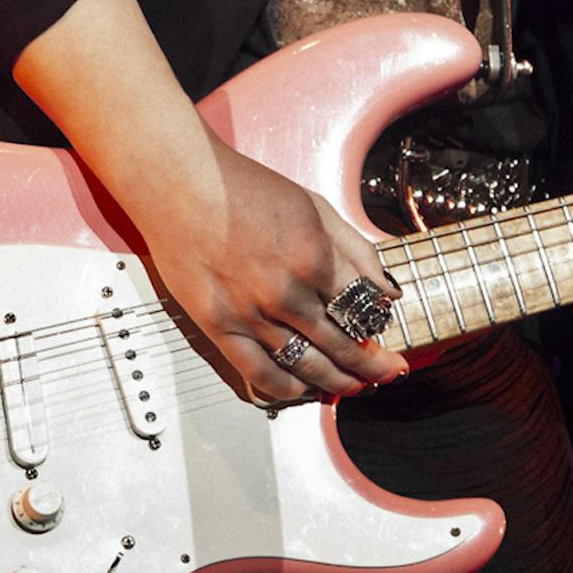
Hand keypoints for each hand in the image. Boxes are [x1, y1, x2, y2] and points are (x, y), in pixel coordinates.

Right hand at [136, 130, 410, 404]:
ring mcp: (251, 314)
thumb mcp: (315, 206)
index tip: (389, 338)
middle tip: (388, 373)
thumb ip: (356, 250)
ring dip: (338, 380)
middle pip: (342, 343)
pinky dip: (289, 389)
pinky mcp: (219, 327)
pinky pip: (260, 374)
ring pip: (307, 364)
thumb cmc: (245, 189)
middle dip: (371, 365)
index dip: (381, 327)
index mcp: (313, 255)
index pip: (362, 308)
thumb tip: (387, 289)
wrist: (183, 183)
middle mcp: (285, 290)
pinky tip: (307, 389)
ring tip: (357, 386)